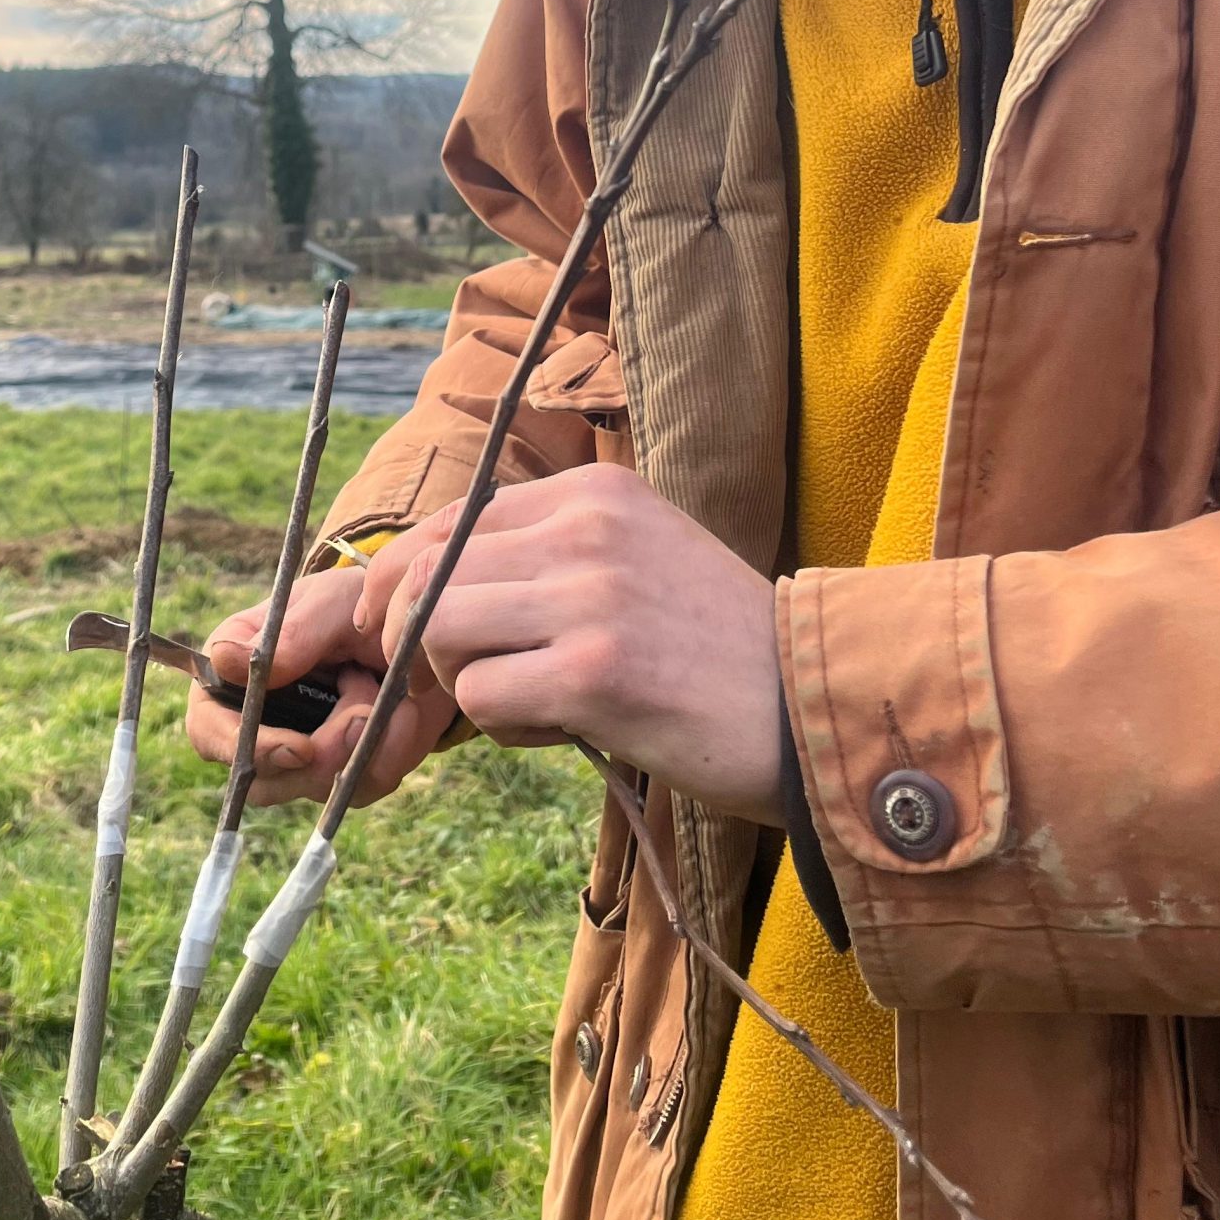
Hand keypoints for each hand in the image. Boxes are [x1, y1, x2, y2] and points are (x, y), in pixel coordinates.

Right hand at [183, 526, 462, 808]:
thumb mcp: (331, 604)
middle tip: (365, 715)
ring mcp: (300, 754)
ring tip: (384, 694)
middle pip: (259, 778)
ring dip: (358, 746)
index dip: (242, 747)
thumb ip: (290, 635)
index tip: (300, 747)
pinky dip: (388, 751)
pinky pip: (359, 787)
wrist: (420, 633)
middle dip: (319, 755)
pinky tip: (402, 711)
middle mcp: (259, 722)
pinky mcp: (341, 772)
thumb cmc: (359, 605)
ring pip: (311, 787)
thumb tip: (223, 659)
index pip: (207, 728)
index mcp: (235, 675)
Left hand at [356, 469, 781, 824]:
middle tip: (441, 680)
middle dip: (412, 637)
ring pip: (438, 630)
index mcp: (592, 491)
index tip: (406, 628)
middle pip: (426, 574)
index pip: (450, 522)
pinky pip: (481, 697)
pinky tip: (565, 729)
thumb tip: (426, 584)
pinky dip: (505, 726)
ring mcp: (588, 598)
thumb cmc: (718, 643)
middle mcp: (585, 529)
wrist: (814, 703)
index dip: (406, 581)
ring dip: (459, 681)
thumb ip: (548, 551)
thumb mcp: (637, 553)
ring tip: (522, 700)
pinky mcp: (593, 674)